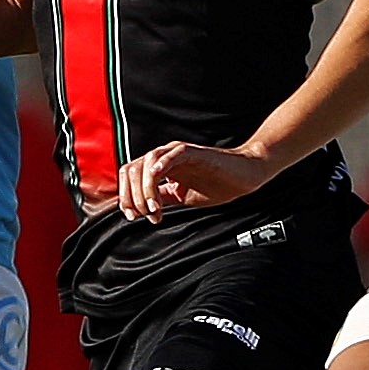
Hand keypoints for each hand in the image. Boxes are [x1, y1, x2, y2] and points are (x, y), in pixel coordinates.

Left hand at [118, 141, 276, 222]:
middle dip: (132, 196)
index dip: (125, 197)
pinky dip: (161, 165)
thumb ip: (161, 199)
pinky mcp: (193, 152)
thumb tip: (140, 211)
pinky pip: (172, 154)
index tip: (133, 217)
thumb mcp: (181, 197)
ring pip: (146, 163)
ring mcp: (177, 153)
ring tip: (155, 208)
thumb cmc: (216, 185)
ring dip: (145, 189)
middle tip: (147, 215)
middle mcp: (164, 157)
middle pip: (132, 169)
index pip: (129, 175)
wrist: (243, 176)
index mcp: (159, 167)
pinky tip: (157, 176)